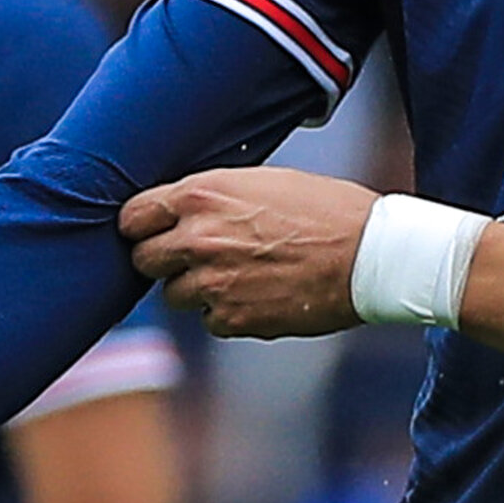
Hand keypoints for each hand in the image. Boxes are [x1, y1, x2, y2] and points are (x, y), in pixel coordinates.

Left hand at [120, 168, 376, 338]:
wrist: (370, 255)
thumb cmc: (326, 209)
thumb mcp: (263, 182)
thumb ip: (215, 197)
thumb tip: (182, 210)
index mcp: (202, 195)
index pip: (133, 216)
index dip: (141, 225)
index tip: (150, 230)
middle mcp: (197, 239)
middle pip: (142, 260)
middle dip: (162, 259)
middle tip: (191, 256)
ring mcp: (212, 283)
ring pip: (173, 295)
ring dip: (195, 288)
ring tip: (237, 274)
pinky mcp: (234, 319)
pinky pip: (209, 320)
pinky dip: (226, 312)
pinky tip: (259, 293)